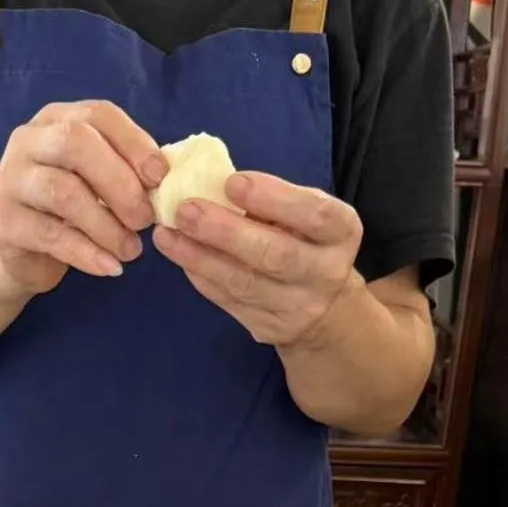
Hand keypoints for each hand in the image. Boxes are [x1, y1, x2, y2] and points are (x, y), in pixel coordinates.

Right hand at [0, 101, 166, 295]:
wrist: (22, 253)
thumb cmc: (71, 211)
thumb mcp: (99, 182)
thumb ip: (127, 172)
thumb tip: (165, 179)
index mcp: (58, 120)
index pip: (98, 115)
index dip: (134, 143)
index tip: (160, 178)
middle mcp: (28, 140)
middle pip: (76, 144)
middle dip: (120, 183)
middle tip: (145, 219)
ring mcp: (10, 178)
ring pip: (64, 192)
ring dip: (107, 225)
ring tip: (132, 250)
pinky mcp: (3, 221)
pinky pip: (51, 235)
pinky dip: (87, 253)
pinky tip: (110, 267)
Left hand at [152, 172, 362, 345]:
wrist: (326, 309)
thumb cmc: (307, 242)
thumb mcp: (306, 215)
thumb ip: (273, 201)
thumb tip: (209, 178)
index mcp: (341, 232)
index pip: (313, 214)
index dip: (273, 198)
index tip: (233, 182)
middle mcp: (325, 272)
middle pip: (275, 254)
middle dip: (226, 232)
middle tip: (186, 210)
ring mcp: (298, 306)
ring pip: (244, 283)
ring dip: (200, 257)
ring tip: (166, 235)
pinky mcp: (271, 328)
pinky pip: (229, 301)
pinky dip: (200, 276)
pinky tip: (179, 255)